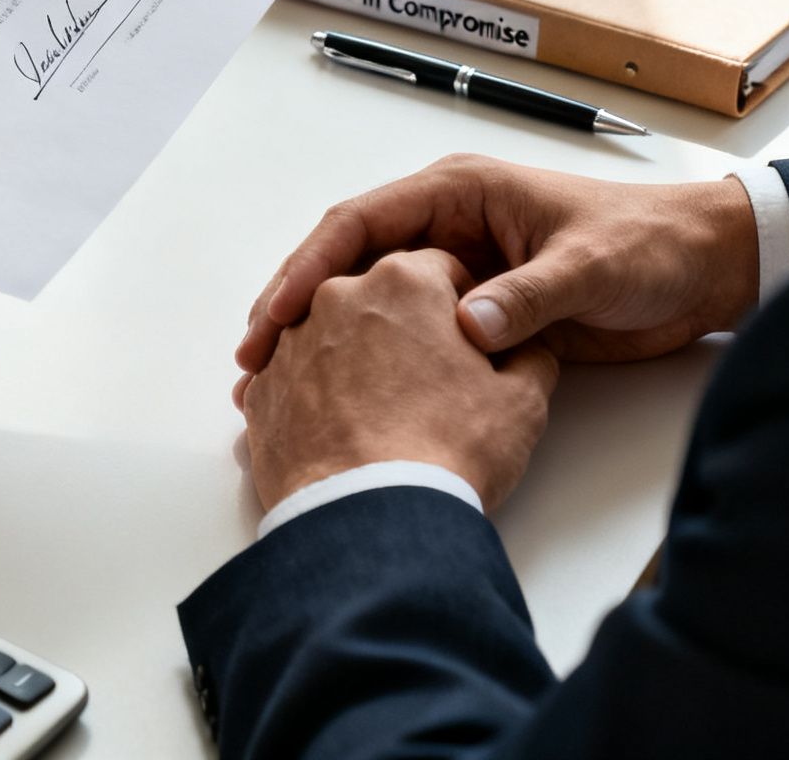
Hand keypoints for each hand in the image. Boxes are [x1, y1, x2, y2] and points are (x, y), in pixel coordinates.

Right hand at [235, 154, 759, 388]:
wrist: (708, 270)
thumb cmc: (651, 244)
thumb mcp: (590, 265)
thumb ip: (528, 295)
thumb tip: (466, 327)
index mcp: (460, 193)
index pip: (360, 223)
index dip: (309, 268)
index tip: (276, 314)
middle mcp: (445, 228)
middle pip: (344, 263)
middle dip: (292, 307)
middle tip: (252, 358)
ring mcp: (454, 271)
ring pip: (363, 301)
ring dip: (318, 337)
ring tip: (271, 382)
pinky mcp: (472, 312)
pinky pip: (401, 334)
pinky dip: (362, 360)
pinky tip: (332, 392)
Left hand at [239, 248, 558, 511]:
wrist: (369, 519)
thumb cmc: (447, 451)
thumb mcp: (522, 399)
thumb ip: (528, 355)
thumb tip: (522, 349)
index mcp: (404, 280)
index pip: (441, 269)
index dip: (462, 306)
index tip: (468, 342)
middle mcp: (335, 296)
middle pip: (378, 297)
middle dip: (403, 328)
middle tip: (427, 381)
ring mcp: (290, 343)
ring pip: (332, 336)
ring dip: (356, 360)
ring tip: (384, 413)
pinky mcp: (260, 391)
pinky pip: (295, 379)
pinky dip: (317, 396)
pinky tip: (344, 432)